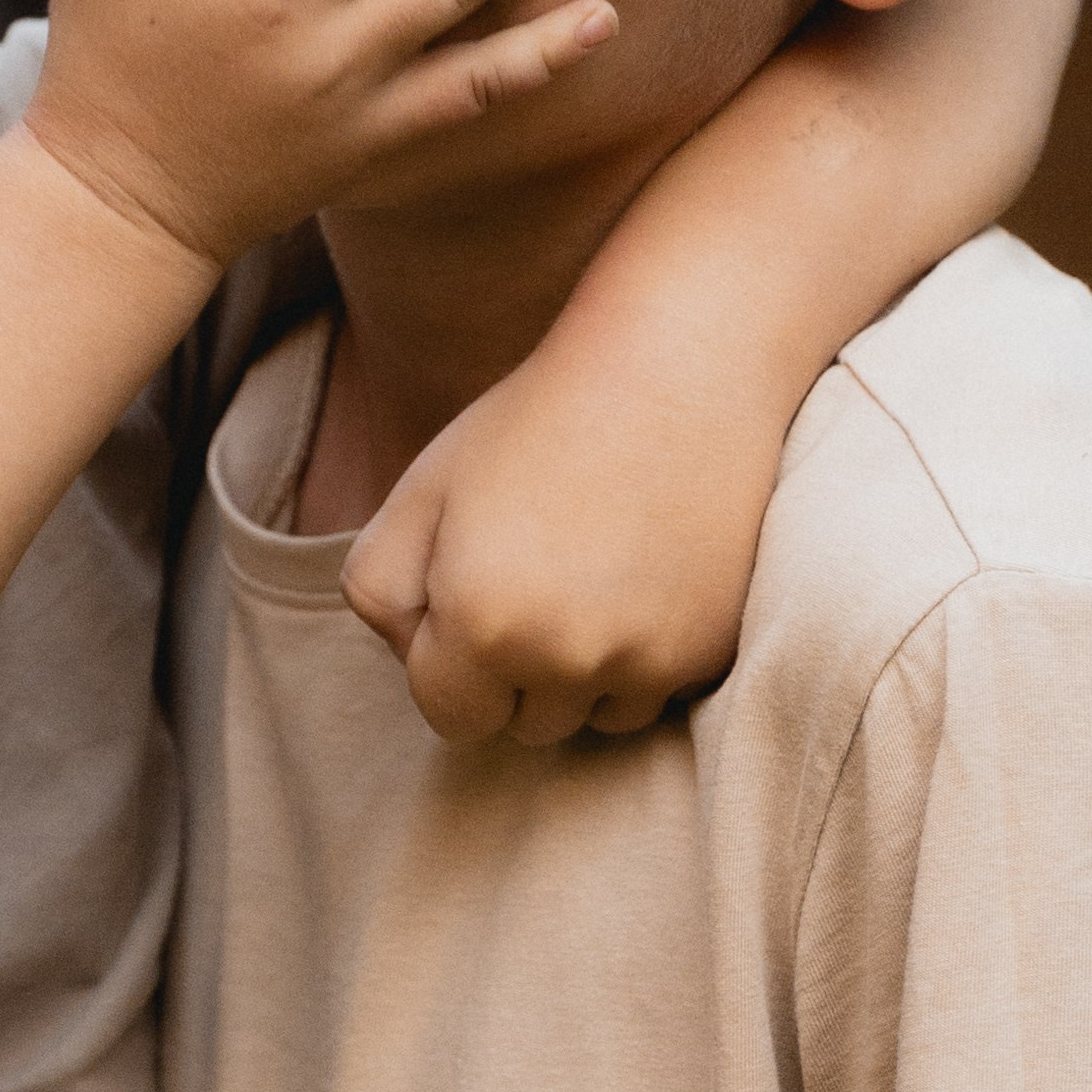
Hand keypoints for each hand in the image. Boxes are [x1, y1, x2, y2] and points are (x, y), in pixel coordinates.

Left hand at [342, 351, 767, 743]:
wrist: (678, 369)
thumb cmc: (536, 422)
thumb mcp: (422, 491)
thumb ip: (380, 591)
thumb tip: (414, 656)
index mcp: (480, 626)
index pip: (451, 716)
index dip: (452, 660)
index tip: (474, 595)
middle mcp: (565, 660)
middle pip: (526, 723)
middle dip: (519, 670)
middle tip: (540, 570)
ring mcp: (648, 661)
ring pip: (599, 713)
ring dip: (589, 670)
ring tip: (597, 570)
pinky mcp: (712, 651)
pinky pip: (662, 689)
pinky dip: (650, 652)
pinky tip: (648, 572)